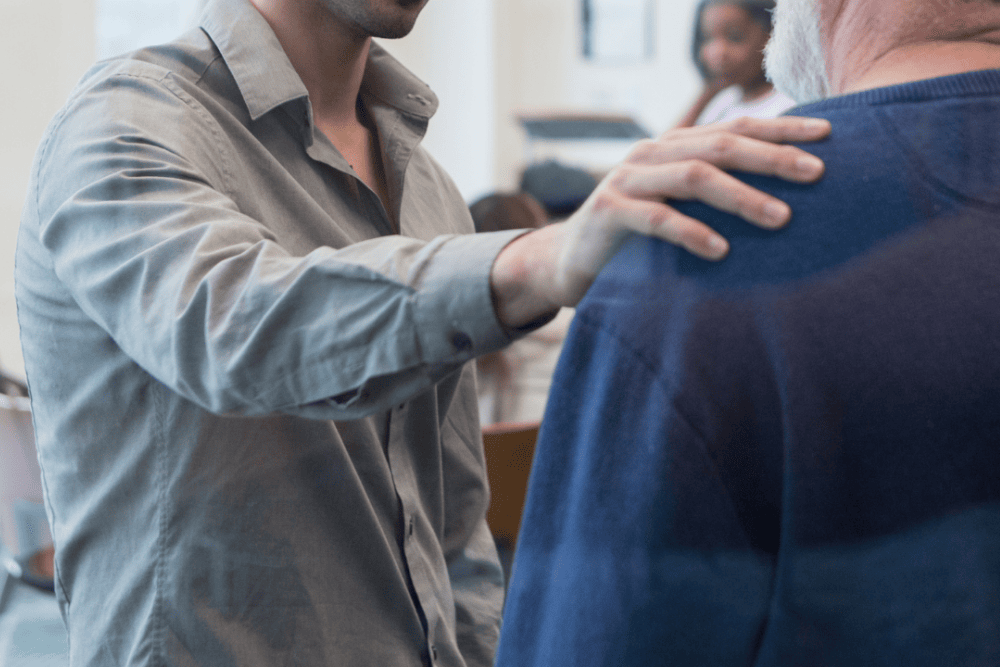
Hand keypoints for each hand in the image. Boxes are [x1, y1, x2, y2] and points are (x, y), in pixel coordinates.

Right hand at [490, 115, 831, 326]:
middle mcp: (652, 154)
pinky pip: (657, 218)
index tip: (828, 135)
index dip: (781, 128)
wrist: (565, 261)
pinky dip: (691, 232)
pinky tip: (721, 251)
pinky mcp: (608, 211)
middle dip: (772, 157)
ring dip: (742, 196)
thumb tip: (784, 199)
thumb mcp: (676, 208)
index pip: (735, 128)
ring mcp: (628, 180)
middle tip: (816, 173)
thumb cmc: (634, 239)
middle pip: (722, 145)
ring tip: (781, 217)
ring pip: (694, 176)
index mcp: (673, 147)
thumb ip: (712, 196)